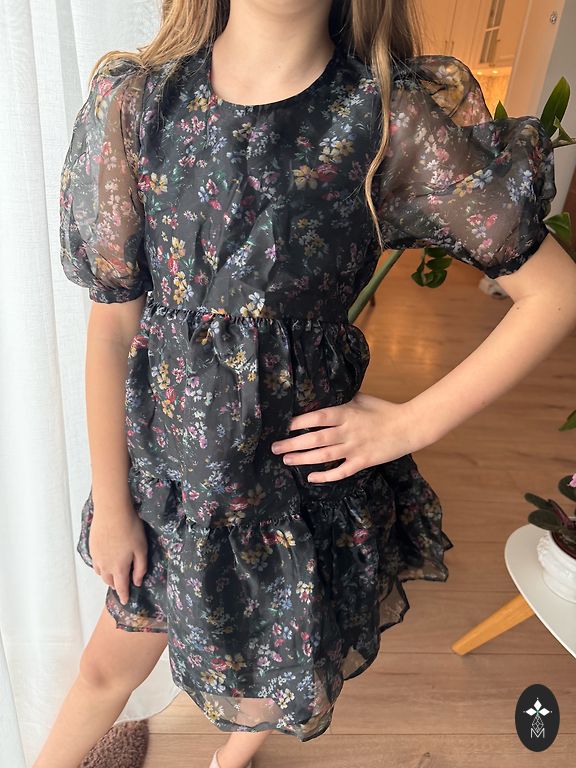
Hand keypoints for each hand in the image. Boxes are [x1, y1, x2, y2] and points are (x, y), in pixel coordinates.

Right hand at [89, 503, 147, 604]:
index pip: (121, 587)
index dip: (124, 595)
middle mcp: (105, 566)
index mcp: (119, 568)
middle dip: (117, 585)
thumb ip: (140, 568)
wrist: (112, 511)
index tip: (125, 601)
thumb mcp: (142, 549)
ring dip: (108, 576)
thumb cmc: (130, 528)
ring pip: (101, 573)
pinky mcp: (92, 547)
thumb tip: (137, 582)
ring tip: (115, 573)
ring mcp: (97, 556)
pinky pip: (96, 563)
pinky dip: (101, 567)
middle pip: (110, 581)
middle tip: (123, 584)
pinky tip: (106, 561)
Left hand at [271, 392, 428, 482]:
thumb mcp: (361, 398)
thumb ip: (342, 400)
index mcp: (346, 413)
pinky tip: (310, 478)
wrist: (408, 427)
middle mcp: (347, 431)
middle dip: (292, 443)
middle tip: (275, 447)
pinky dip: (325, 476)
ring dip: (302, 459)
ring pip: (323, 456)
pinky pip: (340, 472)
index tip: (284, 425)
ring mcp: (354, 448)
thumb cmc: (384, 410)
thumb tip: (322, 396)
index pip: (317, 417)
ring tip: (286, 459)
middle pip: (315, 439)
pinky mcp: (362, 462)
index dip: (299, 422)